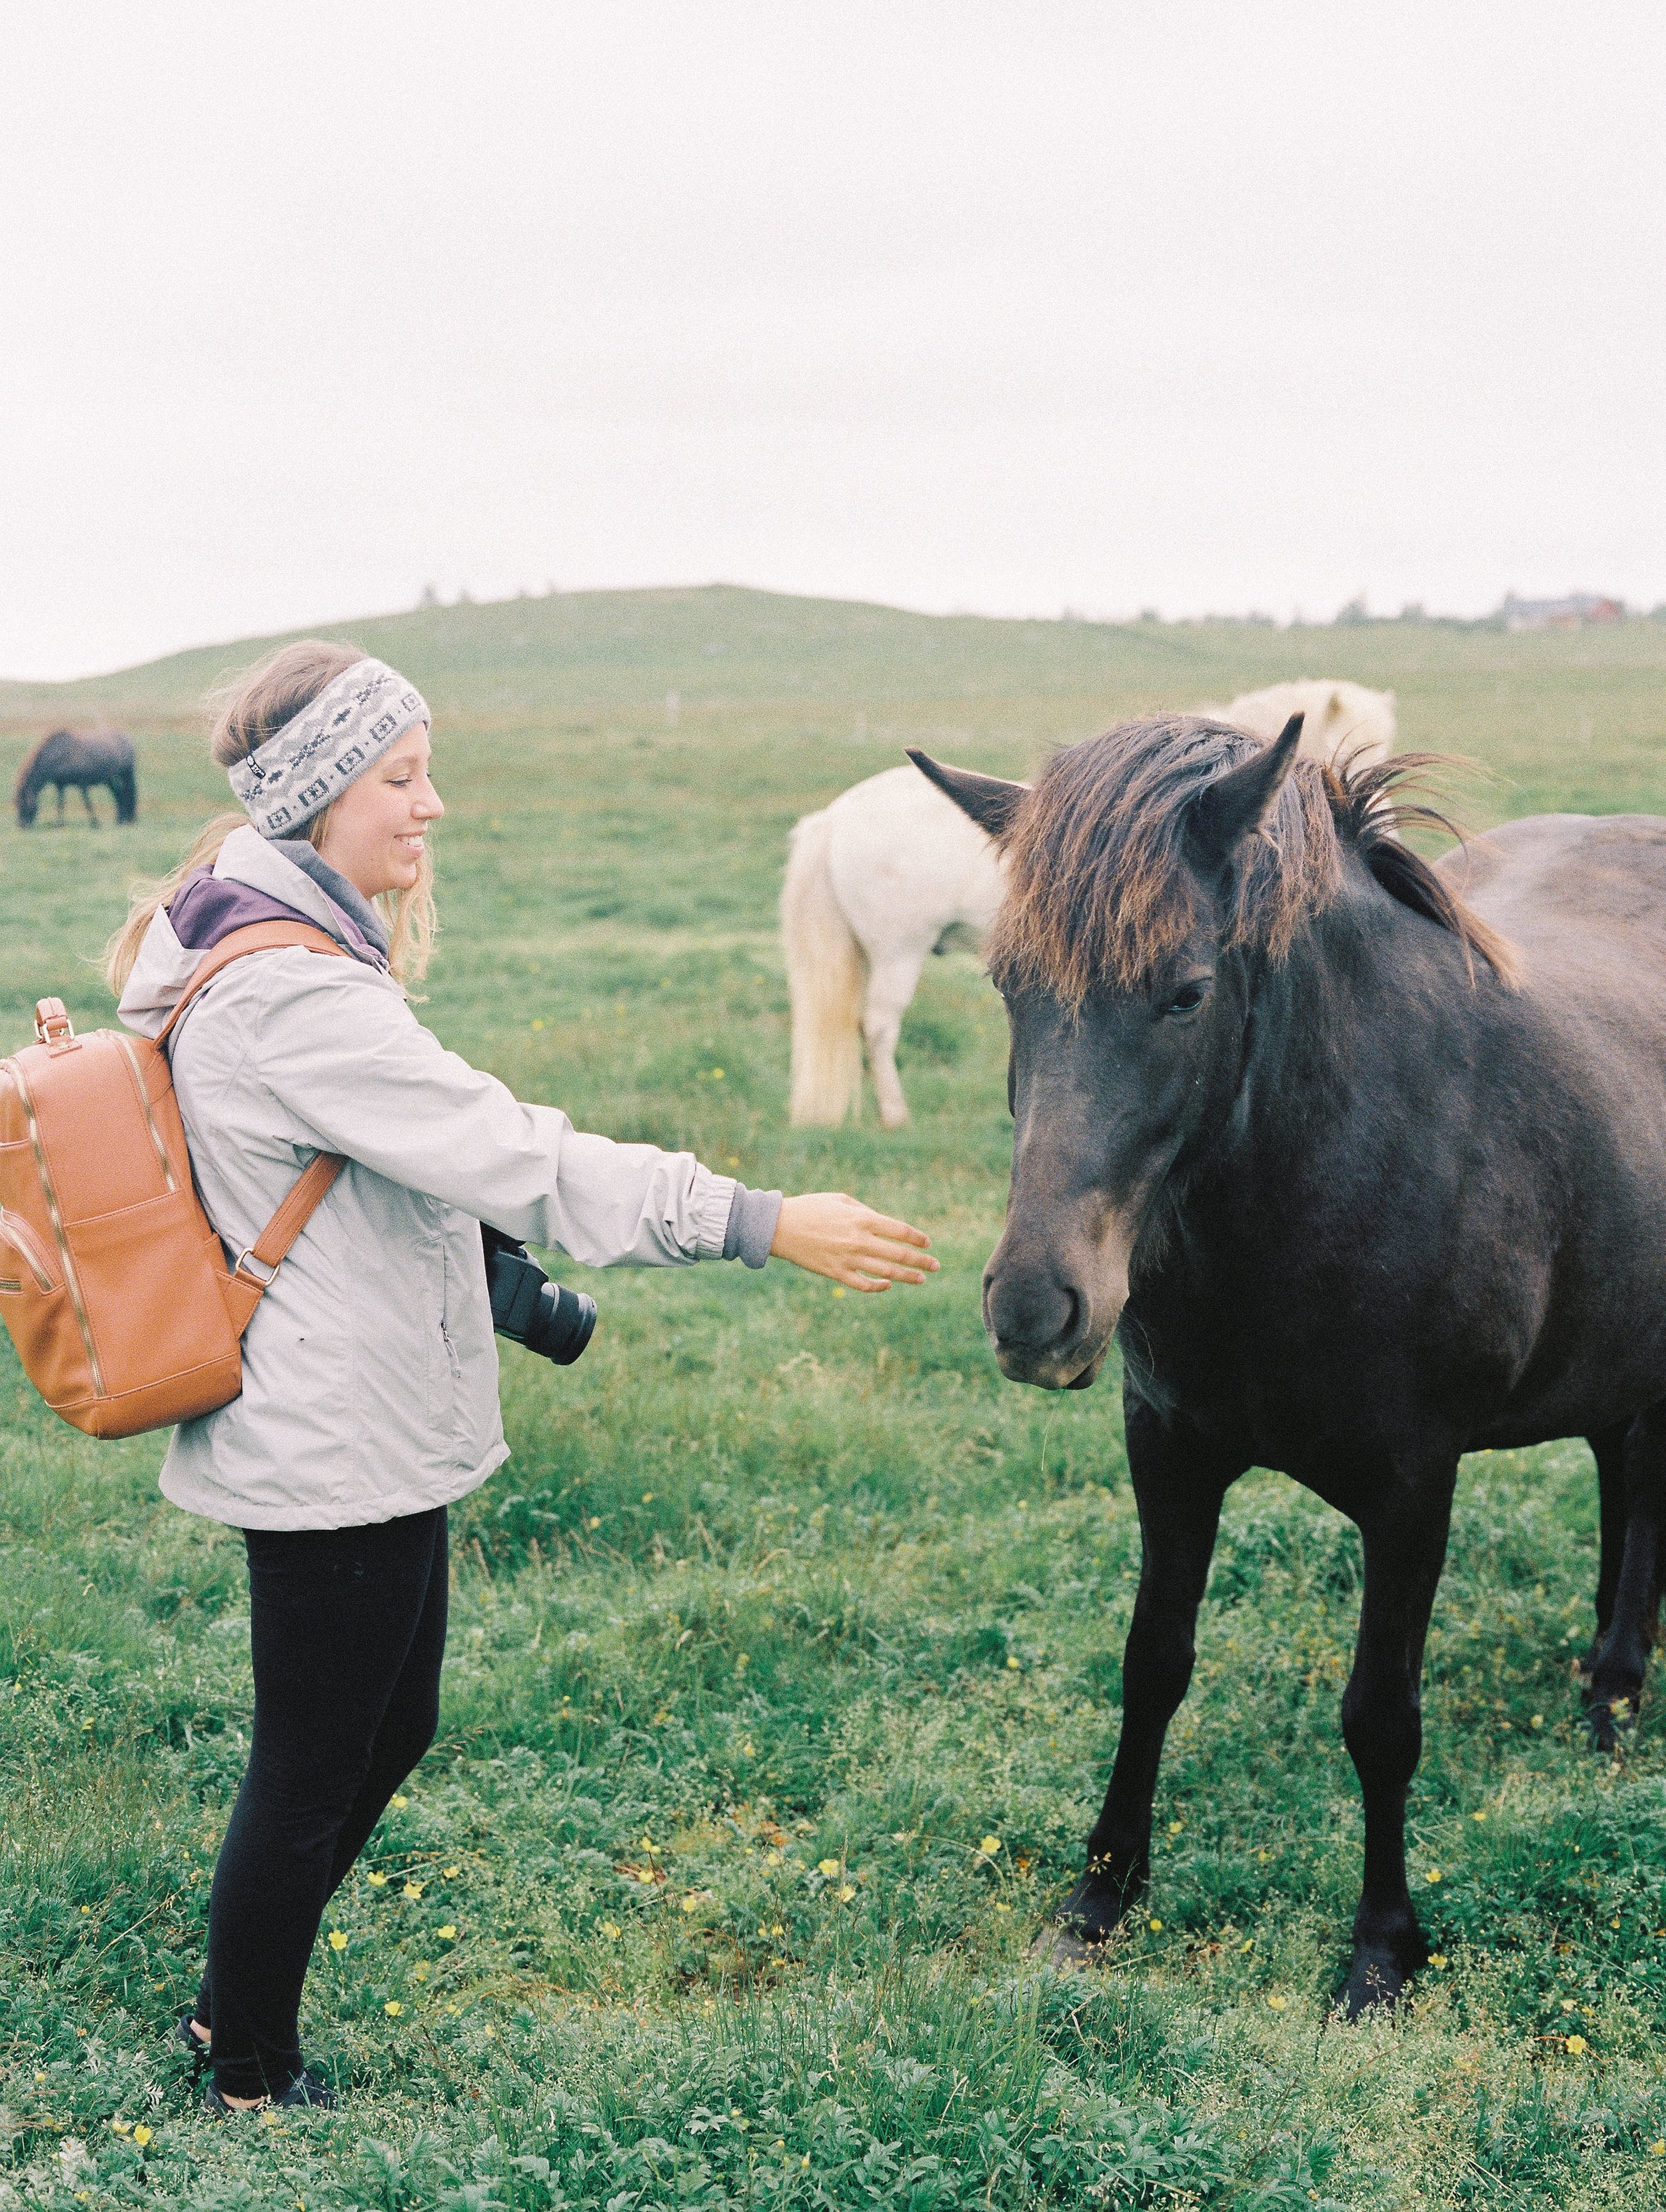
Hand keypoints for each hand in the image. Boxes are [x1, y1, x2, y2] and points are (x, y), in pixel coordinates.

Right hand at [770, 1192, 938, 1291]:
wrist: (779, 1227)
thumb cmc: (811, 1208)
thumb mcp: (841, 1200)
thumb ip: (865, 1211)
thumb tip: (883, 1225)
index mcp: (863, 1219)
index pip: (900, 1231)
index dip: (917, 1238)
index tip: (927, 1243)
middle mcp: (860, 1240)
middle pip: (899, 1254)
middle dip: (921, 1261)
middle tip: (935, 1266)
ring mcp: (849, 1259)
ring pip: (887, 1273)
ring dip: (908, 1276)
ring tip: (921, 1278)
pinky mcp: (836, 1273)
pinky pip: (863, 1285)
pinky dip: (879, 1287)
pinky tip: (888, 1284)